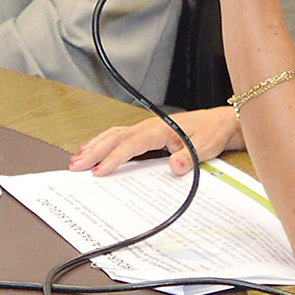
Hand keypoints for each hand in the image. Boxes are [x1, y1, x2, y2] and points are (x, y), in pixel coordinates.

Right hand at [69, 106, 236, 176]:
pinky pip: (120, 137)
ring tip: (77, 159)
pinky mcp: (147, 134)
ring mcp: (146, 129)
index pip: (131, 145)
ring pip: (114, 135)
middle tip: (75, 166)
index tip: (99, 171)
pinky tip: (93, 149)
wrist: (219, 123)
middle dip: (94, 152)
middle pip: (114, 138)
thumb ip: (187, 158)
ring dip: (95, 146)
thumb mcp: (204, 148)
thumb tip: (174, 166)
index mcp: (159, 129)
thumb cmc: (211, 133)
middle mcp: (149, 127)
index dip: (113, 158)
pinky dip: (104, 142)